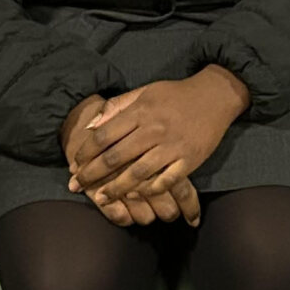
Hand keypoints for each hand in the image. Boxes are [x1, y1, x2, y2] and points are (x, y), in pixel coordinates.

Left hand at [61, 92, 201, 227]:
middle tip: (76, 186)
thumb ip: (117, 107)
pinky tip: (135, 196)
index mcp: (141, 112)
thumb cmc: (176, 94)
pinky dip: (149, 190)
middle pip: (116, 157)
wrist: (215, 95)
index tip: (74, 164)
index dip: (86, 152)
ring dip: (116, 188)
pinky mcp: (189, 159)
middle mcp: (154, 130)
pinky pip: (165, 180)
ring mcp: (172, 146)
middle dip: (92, 174)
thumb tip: (91, 125)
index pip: (104, 135)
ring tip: (100, 198)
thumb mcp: (145, 92)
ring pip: (138, 173)